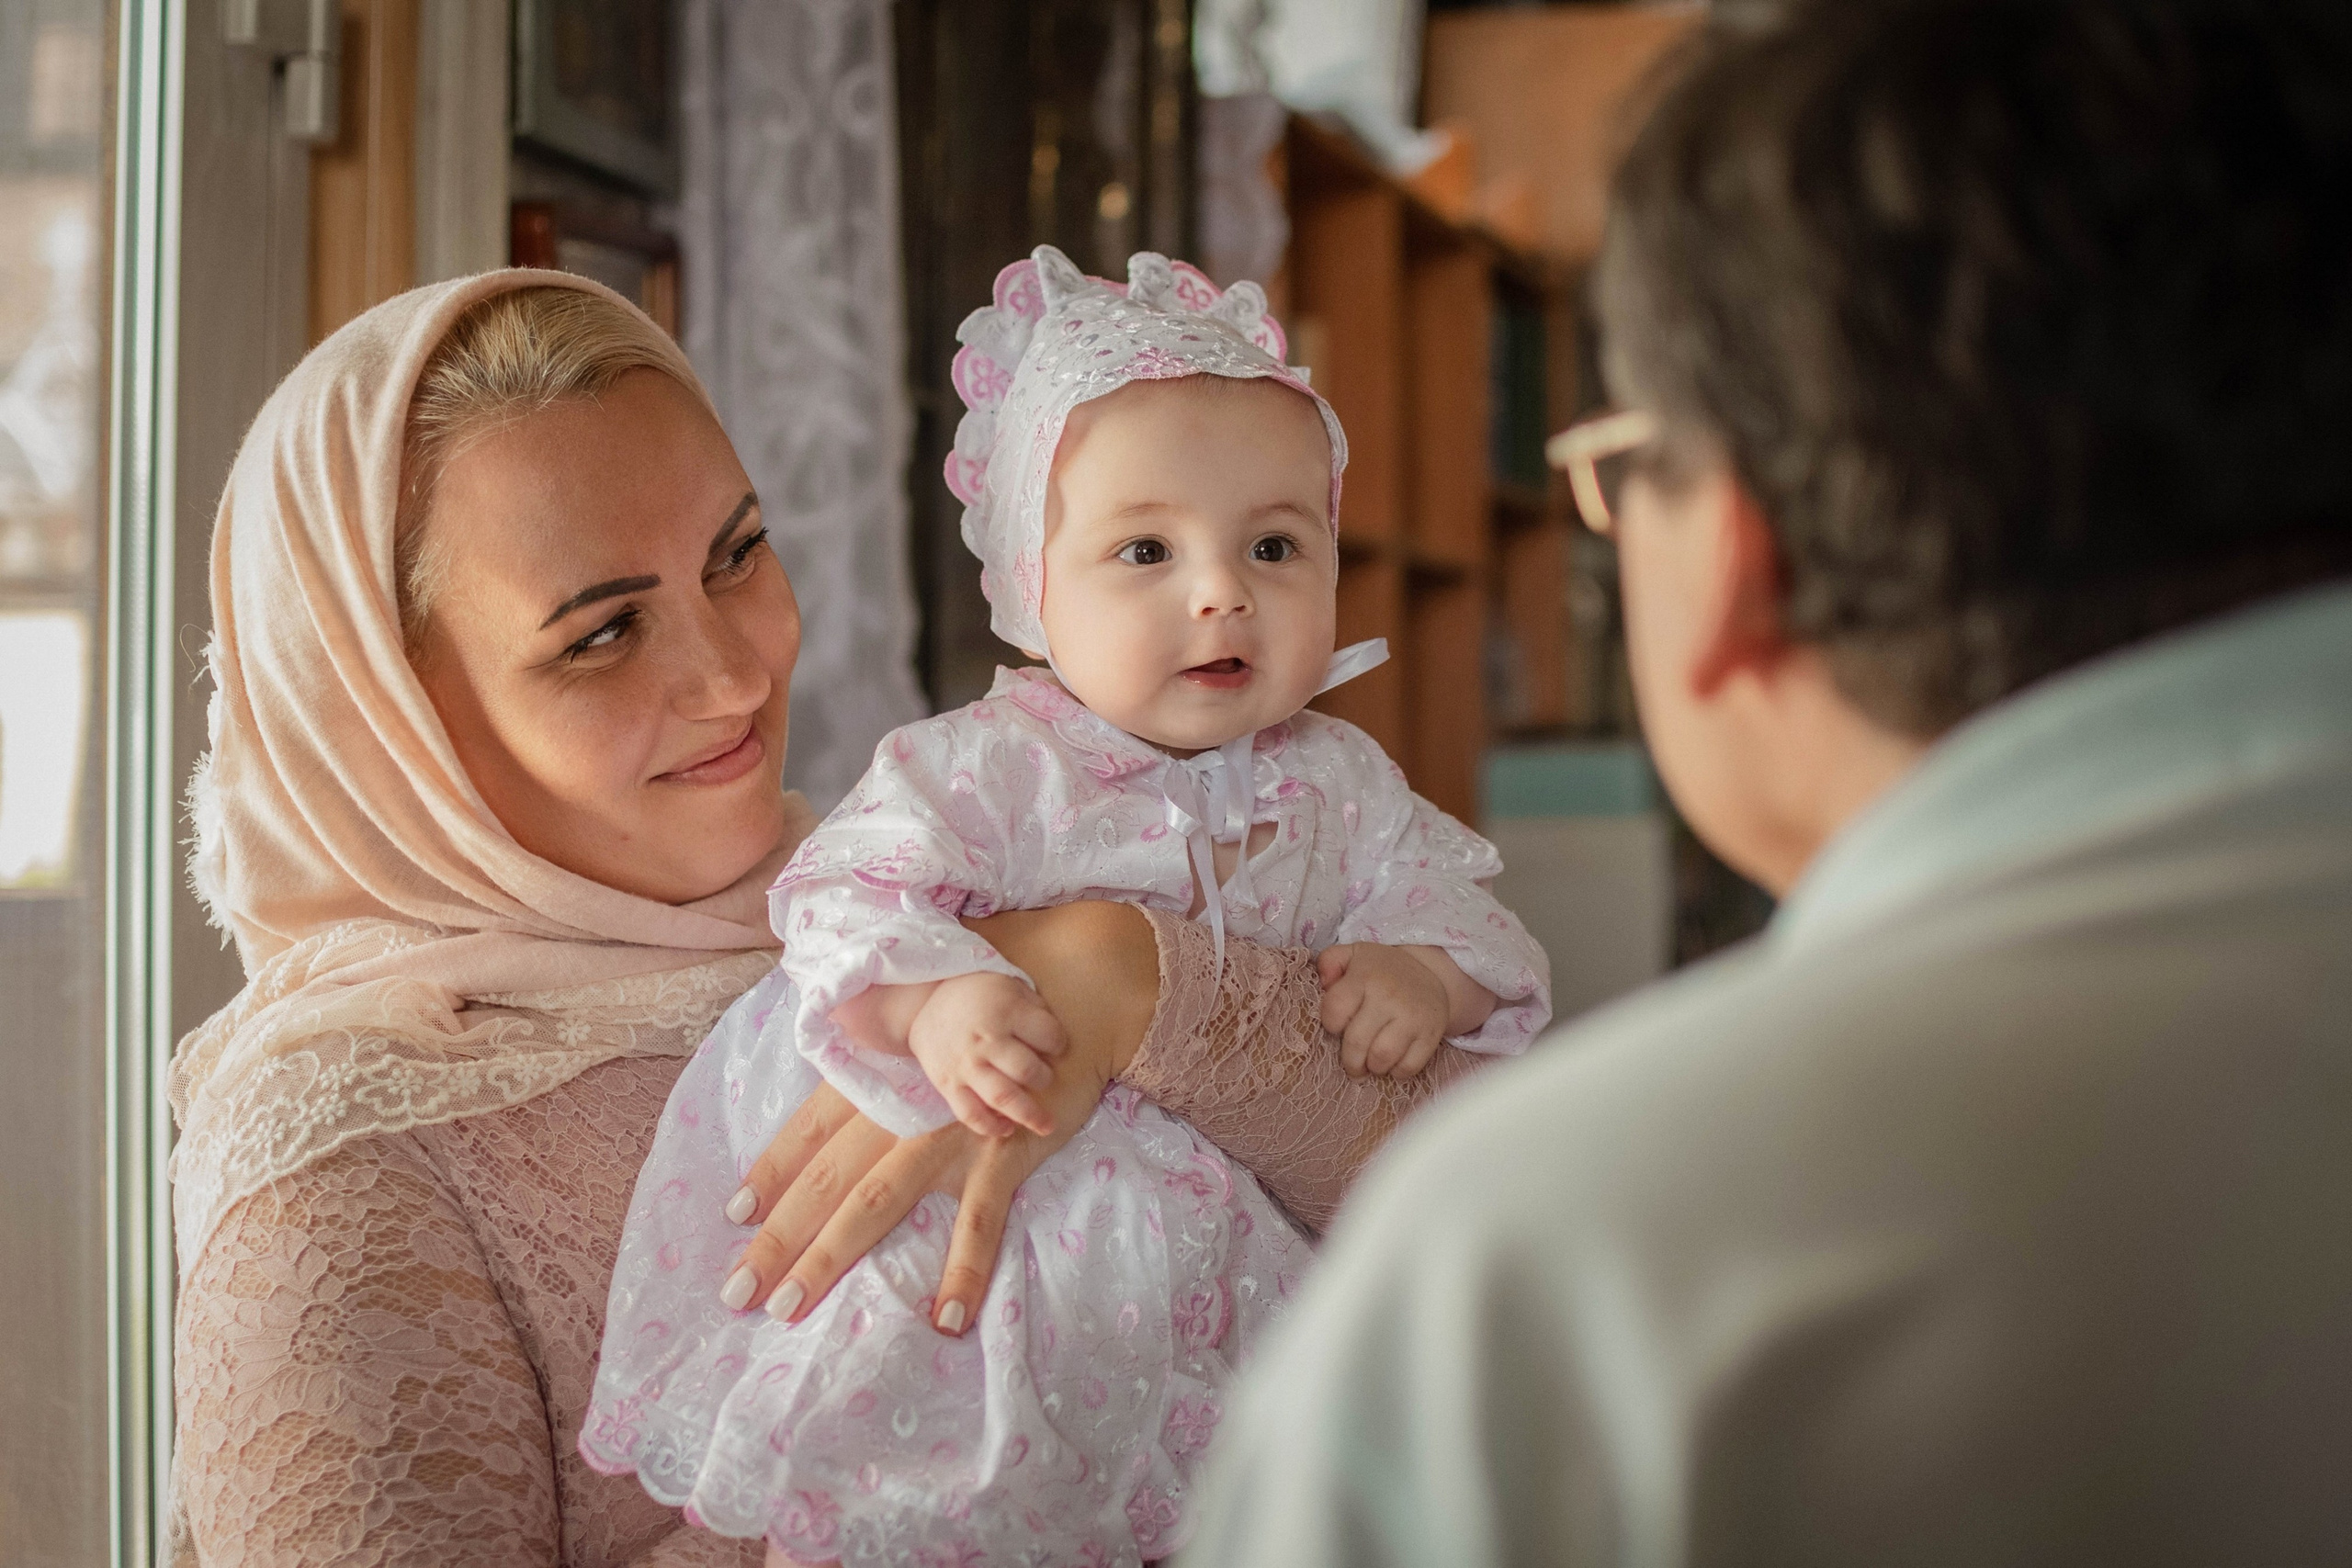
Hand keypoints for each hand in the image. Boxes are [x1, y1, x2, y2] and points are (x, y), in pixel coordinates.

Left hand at [719, 900, 1157, 1335]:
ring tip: (790, 1306)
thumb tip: (848, 1040)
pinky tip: (946, 1319)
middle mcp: (903, 1107)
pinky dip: (965, 1270)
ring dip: (829, 1255)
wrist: (1073, 999)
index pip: (812, 1126)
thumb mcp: (932, 1021)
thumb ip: (889, 1041)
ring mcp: (950, 1135)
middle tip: (736, 1290)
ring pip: (877, 1201)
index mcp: (883, 1077)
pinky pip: (980, 1222)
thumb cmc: (1000, 1010)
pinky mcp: (1002, 1155)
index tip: (734, 1213)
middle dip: (777, 1235)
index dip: (771, 1169)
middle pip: (827, 1176)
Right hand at [908, 971, 1065, 1136]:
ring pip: (1002, 1097)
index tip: (1057, 1048)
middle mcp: (986, 1041)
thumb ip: (1035, 1010)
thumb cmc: (978, 994)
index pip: (1048, 1036)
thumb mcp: (1010, 986)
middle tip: (1044, 1078)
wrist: (924, 1001)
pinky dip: (991, 1127)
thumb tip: (1055, 1043)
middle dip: (1044, 1078)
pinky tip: (1007, 1128)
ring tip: (1046, 1125)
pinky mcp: (947, 1084)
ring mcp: (966, 1065)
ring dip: (1029, 1115)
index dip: (1058, 1044)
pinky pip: (970, 1114)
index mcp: (1006, 1012)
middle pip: (1027, 1070)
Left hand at [1317, 943, 1454, 1077]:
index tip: (1337, 1026)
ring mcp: (1412, 1017)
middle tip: (1351, 1063)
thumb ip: (1329, 961)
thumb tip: (1323, 983)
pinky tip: (1392, 1063)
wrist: (1431, 973)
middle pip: (1357, 1042)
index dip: (1331, 1024)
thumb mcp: (1353, 955)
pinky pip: (1408, 1067)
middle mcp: (1389, 996)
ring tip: (1370, 1063)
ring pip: (1382, 1058)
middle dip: (1349, 1060)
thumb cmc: (1382, 971)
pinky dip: (1396, 1072)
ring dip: (1372, 1068)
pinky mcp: (1431, 1034)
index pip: (1335, 1010)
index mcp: (1366, 976)